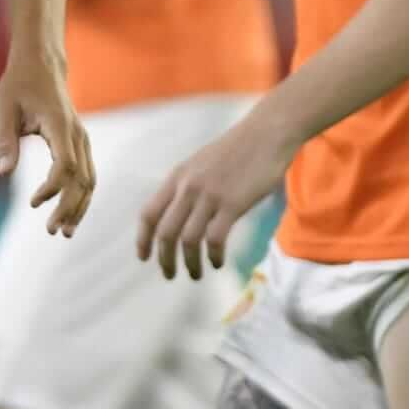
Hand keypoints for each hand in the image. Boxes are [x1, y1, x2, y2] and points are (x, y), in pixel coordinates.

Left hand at [0, 50, 94, 235]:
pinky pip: (87, 174)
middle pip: (82, 178)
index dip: (52, 188)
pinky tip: (70, 215)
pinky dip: (81, 197)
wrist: (41, 65)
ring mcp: (82, 139)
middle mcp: (77, 133)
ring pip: (90, 180)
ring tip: (63, 231)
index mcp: (59, 124)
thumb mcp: (4, 107)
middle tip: (52, 231)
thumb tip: (4, 171)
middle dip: (69, 207)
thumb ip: (5, 139)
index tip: (33, 202)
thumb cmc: (19, 85)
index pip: (64, 164)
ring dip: (79, 207)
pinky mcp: (81, 143)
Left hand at [136, 114, 295, 279]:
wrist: (266, 133)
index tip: (143, 257)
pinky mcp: (232, 204)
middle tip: (169, 275)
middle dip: (164, 259)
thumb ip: (187, 185)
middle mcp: (187, 187)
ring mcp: (209, 195)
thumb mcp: (200, 164)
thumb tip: (178, 212)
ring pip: (188, 240)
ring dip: (189, 263)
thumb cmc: (237, 150)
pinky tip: (217, 262)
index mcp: (177, 177)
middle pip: (164, 232)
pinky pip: (214, 239)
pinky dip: (213, 256)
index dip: (142, 239)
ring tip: (195, 275)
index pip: (149, 213)